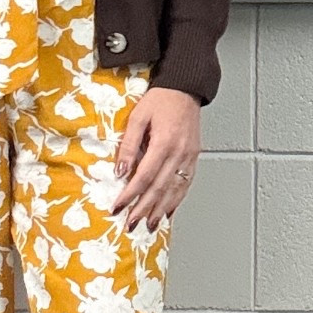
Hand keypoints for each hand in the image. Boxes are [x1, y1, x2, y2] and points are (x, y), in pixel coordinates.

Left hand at [113, 86, 200, 232]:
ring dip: (161, 210)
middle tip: (131, 224)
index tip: (118, 207)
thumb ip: (129, 144)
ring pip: (175, 190)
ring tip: (149, 225)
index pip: (145, 176)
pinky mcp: (194, 157)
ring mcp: (189, 157)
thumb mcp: (138, 116)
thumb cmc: (161, 99)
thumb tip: (121, 170)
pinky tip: (168, 212)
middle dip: (144, 209)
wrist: (185, 87)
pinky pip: (186, 184)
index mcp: (164, 142)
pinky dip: (177, 200)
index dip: (131, 194)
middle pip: (160, 188)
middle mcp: (179, 153)